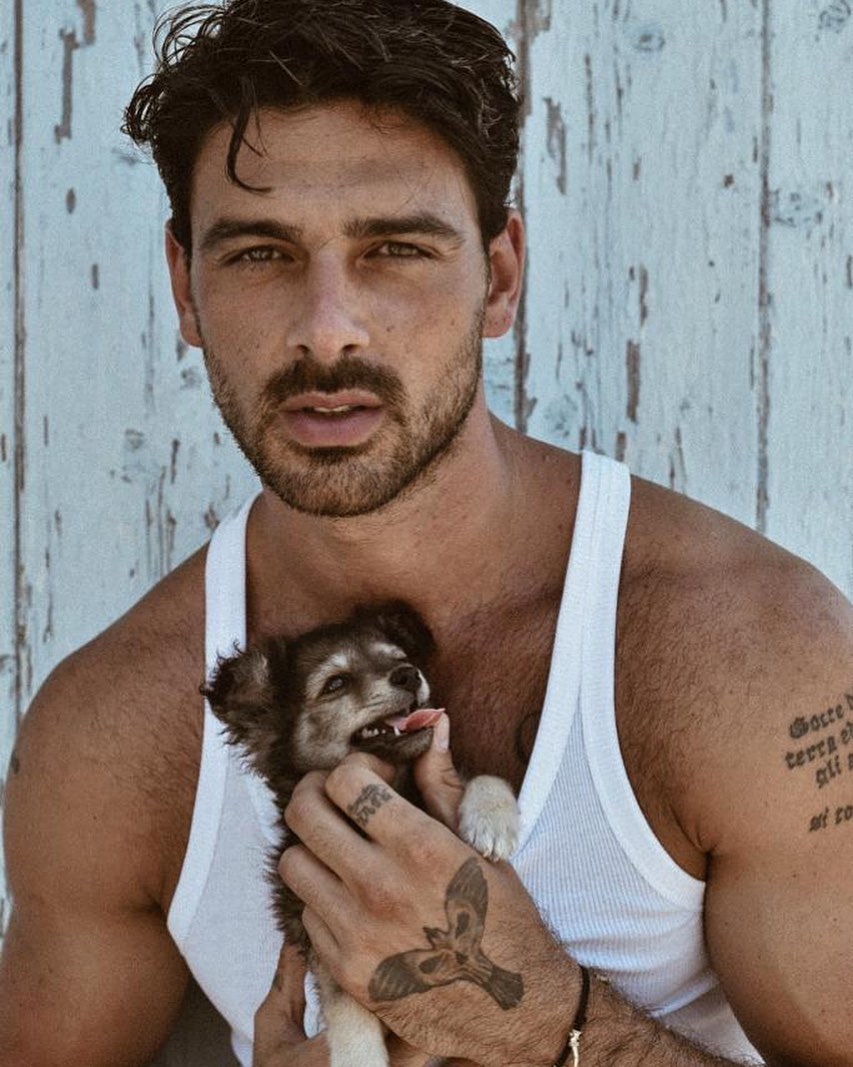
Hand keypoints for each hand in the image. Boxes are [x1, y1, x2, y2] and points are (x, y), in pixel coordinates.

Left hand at [279, 722, 576, 1066]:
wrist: (510, 1007)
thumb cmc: (501, 917)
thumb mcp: (480, 844)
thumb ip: (443, 782)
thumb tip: (431, 722)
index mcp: (420, 847)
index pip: (346, 781)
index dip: (354, 768)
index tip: (372, 778)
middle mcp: (381, 887)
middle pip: (304, 814)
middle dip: (316, 793)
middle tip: (337, 800)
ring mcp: (357, 933)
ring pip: (293, 863)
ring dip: (312, 847)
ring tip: (341, 850)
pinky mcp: (344, 970)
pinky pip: (305, 914)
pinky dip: (321, 897)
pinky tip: (352, 897)